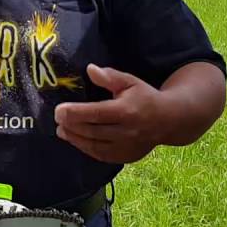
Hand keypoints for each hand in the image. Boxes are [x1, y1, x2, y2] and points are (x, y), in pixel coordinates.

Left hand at [54, 64, 170, 164]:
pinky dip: (86, 148)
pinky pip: (101, 155)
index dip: (74, 113)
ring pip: (94, 146)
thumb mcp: (130, 82)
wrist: (168, 121)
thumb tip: (90, 69)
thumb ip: (110, 77)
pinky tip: (76, 140)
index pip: (95, 114)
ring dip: (75, 139)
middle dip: (71, 126)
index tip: (58, 110)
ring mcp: (125, 147)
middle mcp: (125, 131)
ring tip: (62, 130)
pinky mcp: (125, 157)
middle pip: (92, 131)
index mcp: (126, 111)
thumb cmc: (145, 97)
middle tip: (57, 119)